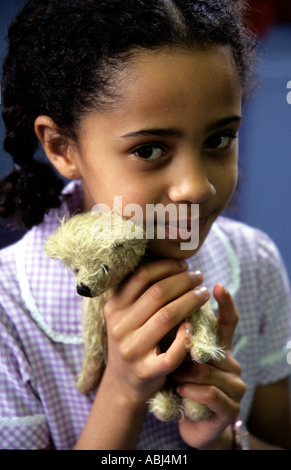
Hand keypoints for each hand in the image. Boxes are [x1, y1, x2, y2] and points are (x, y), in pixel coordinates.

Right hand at [102, 259, 210, 405]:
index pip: (141, 276)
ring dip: (191, 301)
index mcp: (114, 307)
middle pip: (158, 293)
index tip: (184, 265)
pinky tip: (193, 327)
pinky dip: (185, 339)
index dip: (166, 266)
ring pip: (167, 317)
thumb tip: (172, 263)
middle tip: (199, 277)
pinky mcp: (146, 371)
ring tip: (203, 294)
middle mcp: (119, 326)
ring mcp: (132, 349)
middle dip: (184, 281)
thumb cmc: (133, 339)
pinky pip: (171, 354)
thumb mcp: (126, 315)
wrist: (123, 383)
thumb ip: (141, 293)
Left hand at [171, 284, 245, 449]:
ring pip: (207, 371)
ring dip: (184, 373)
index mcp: (221, 348)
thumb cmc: (183, 381)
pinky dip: (191, 391)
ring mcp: (234, 387)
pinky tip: (180, 391)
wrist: (193, 421)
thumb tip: (160, 300)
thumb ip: (180, 332)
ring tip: (172, 376)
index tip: (216, 285)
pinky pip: (210, 395)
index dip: (226, 303)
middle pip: (213, 345)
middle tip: (165, 349)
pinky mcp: (229, 410)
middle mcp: (232, 364)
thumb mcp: (181, 354)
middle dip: (185, 346)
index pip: (229, 321)